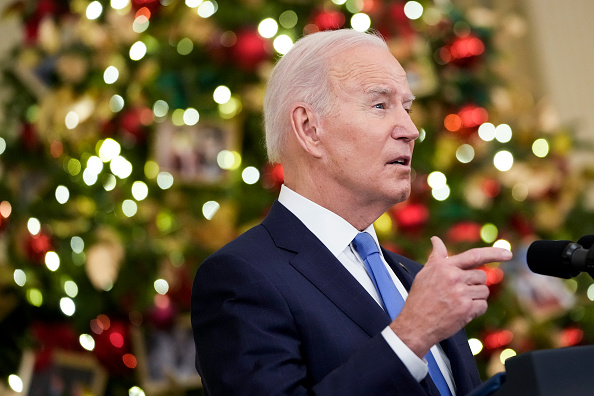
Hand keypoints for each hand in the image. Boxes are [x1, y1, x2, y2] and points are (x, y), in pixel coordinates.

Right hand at [389, 236, 512, 357]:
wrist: (415, 324)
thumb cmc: (420, 299)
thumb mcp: (425, 273)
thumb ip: (436, 256)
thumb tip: (436, 240)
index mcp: (444, 266)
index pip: (474, 255)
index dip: (493, 253)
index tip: (508, 254)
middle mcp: (453, 277)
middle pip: (482, 276)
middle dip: (475, 285)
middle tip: (459, 294)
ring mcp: (460, 292)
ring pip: (484, 291)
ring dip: (475, 298)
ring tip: (458, 303)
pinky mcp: (466, 308)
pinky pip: (483, 305)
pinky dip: (475, 310)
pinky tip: (461, 312)